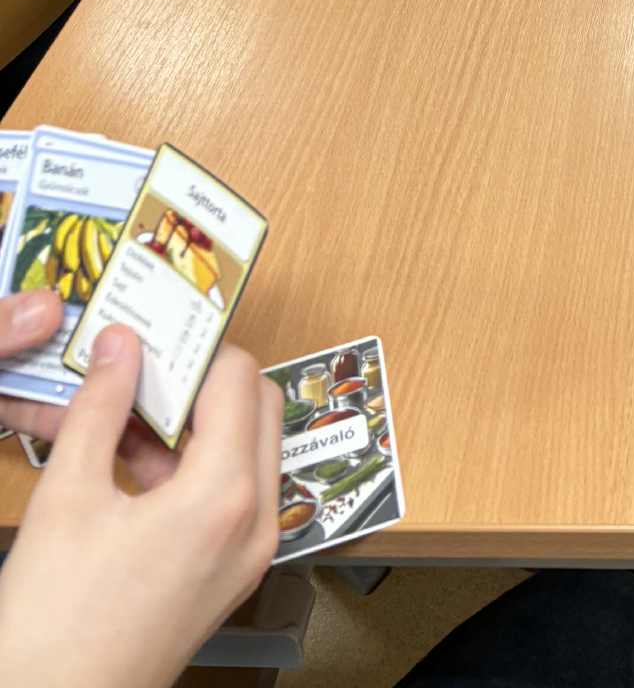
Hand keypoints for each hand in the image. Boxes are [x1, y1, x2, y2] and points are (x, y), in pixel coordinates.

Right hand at [0, 326, 279, 687]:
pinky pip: (230, 495)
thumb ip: (100, 407)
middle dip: (204, 378)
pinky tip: (129, 458)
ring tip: (127, 407)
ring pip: (245, 450)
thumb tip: (120, 343)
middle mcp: (256, 523)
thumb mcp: (69, 497)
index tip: (154, 331)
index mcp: (226, 496)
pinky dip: (192, 465)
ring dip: (196, 421)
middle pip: (255, 407)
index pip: (237, 378)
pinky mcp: (230, 574)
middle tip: (145, 364)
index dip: (194, 346)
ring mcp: (249, 553)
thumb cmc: (54, 624)